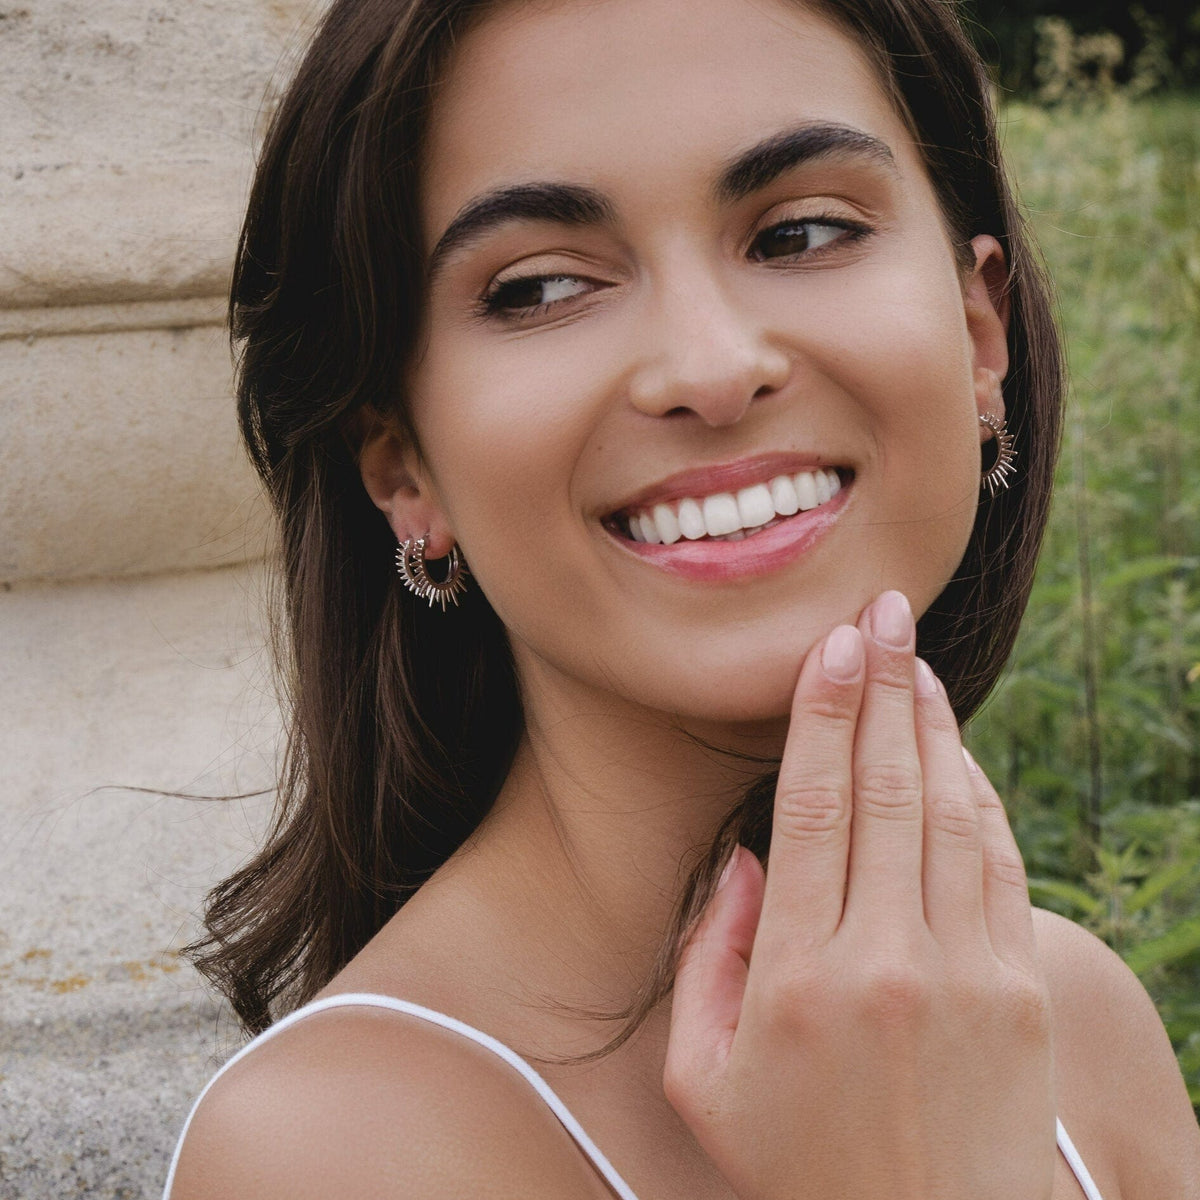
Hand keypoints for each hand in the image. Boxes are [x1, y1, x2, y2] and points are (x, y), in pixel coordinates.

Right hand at [664, 591, 1056, 1199]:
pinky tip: (958, 752)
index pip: (812, 809)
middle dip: (884, 688)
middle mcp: (885, 962)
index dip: (822, 716)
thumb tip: (747, 859)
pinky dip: (980, 795)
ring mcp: (964, 974)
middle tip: (882, 612)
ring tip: (918, 664)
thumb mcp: (702, 1079)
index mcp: (795, 980)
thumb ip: (705, 959)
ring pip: (948, 814)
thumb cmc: (799, 1165)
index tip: (832, 647)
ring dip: (932, 728)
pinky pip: (999, 865)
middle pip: (886, 790)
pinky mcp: (1018, 992)